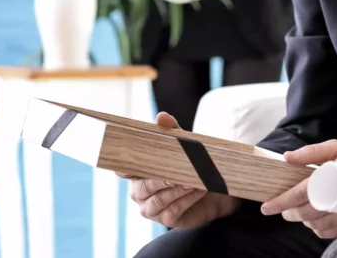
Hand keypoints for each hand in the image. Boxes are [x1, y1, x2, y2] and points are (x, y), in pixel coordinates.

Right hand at [119, 112, 239, 228]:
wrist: (215, 190)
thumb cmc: (191, 166)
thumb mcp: (183, 146)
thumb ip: (172, 131)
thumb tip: (162, 116)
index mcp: (137, 172)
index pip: (122, 169)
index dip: (122, 167)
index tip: (129, 163)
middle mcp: (138, 191)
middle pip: (143, 186)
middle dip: (162, 178)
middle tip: (179, 171)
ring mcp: (150, 208)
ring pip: (159, 199)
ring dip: (177, 189)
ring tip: (193, 179)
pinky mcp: (166, 220)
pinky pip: (173, 210)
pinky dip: (186, 199)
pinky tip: (198, 190)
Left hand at [260, 140, 336, 238]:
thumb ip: (312, 152)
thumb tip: (287, 158)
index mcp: (334, 177)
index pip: (301, 194)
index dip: (281, 201)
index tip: (266, 207)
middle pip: (304, 213)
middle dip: (288, 212)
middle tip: (281, 206)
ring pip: (313, 225)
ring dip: (302, 218)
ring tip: (301, 207)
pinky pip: (326, 232)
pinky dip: (316, 227)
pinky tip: (316, 215)